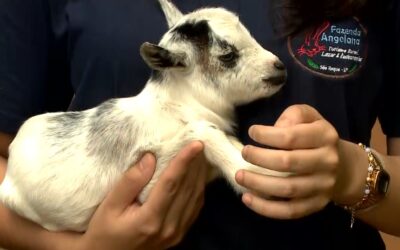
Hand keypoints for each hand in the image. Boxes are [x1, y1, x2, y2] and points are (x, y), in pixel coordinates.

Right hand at [77, 141, 206, 249]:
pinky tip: (196, 175)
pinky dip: (198, 188)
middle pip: (187, 189)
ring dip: (199, 174)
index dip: (184, 161)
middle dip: (195, 164)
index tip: (196, 143)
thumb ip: (130, 182)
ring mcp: (176, 233)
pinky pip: (195, 207)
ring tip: (200, 154)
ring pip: (195, 197)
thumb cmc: (104, 231)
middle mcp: (168, 227)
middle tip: (199, 143)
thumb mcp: (109, 206)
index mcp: (150, 219)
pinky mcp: (179, 235)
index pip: (171, 184)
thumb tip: (150, 157)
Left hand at [235, 104, 340, 218]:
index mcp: (324, 136)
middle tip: (244, 153)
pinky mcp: (316, 205)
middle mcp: (327, 162)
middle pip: (288, 163)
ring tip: (239, 176)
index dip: (267, 135)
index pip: (291, 136)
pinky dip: (266, 208)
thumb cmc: (315, 137)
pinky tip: (247, 198)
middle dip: (260, 158)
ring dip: (258, 184)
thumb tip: (275, 128)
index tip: (251, 132)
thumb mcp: (309, 117)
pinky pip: (290, 211)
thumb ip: (294, 115)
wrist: (343, 167)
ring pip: (287, 189)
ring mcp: (322, 186)